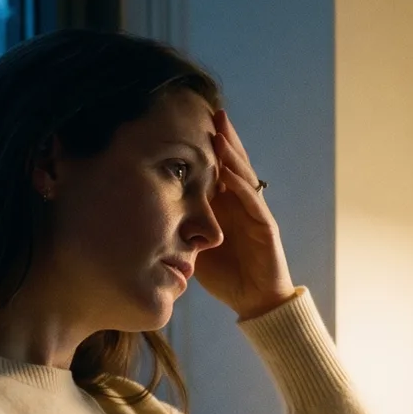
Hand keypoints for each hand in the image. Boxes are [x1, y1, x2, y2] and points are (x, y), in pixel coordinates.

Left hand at [193, 109, 295, 320]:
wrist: (254, 302)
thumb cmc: (225, 276)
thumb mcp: (195, 246)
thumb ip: (180, 228)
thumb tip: (146, 216)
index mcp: (226, 205)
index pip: (217, 168)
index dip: (207, 146)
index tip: (190, 122)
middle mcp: (242, 203)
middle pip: (233, 163)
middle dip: (223, 137)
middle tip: (212, 111)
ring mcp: (256, 212)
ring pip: (244, 175)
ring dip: (232, 153)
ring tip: (219, 130)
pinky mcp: (266, 227)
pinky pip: (254, 202)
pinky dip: (241, 185)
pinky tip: (229, 171)